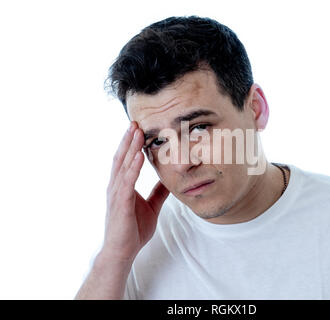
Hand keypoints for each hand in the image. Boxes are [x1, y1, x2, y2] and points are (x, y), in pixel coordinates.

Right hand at [101, 121, 169, 262]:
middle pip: (122, 157)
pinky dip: (133, 167)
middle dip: (129, 139)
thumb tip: (169, 180)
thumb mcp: (151, 207)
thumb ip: (158, 192)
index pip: (127, 160)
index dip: (132, 144)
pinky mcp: (120, 203)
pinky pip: (127, 182)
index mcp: (123, 186)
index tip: (140, 128)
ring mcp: (117, 193)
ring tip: (137, 131)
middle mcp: (116, 186)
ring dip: (130, 147)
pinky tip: (138, 155)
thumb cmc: (133, 230)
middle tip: (136, 121)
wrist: (122, 252)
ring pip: (123, 165)